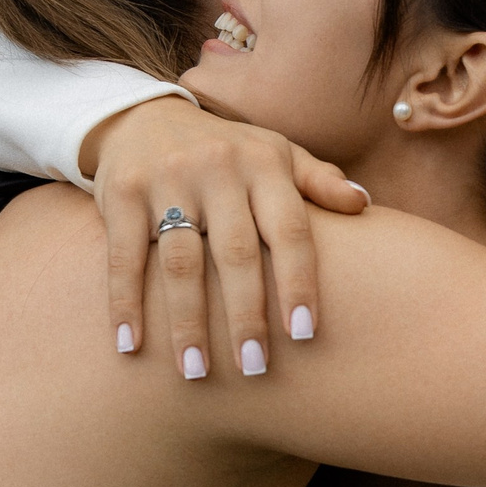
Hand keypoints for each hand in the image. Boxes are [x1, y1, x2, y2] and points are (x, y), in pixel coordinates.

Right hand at [82, 97, 369, 377]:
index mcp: (264, 163)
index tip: (304, 334)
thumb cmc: (225, 150)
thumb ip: (318, 181)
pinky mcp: (121, 191)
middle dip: (246, 315)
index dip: (298, 282)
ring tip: (194, 372)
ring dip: (187, 321)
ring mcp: (167, 179)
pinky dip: (125, 303)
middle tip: (254, 369)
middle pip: (236, 253)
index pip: (290, 230)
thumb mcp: (274, 153)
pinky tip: (129, 345)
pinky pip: (125, 256)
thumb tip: (363, 205)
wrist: (141, 114)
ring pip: (181, 261)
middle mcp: (218, 168)